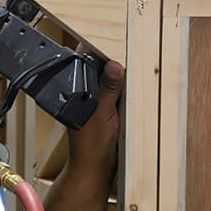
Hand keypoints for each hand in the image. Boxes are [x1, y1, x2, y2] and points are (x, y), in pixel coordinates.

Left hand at [66, 56, 124, 184]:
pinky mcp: (106, 111)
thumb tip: (114, 65)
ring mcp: (96, 102)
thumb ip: (108, 89)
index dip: (100, 49)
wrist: (95, 169)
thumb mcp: (103, 113)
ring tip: (133, 70)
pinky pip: (116, 94)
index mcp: (78, 90)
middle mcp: (85, 93)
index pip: (86, 60)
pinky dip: (124, 91)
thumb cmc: (92, 145)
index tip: (116, 41)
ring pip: (109, 80)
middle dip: (114, 62)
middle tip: (130, 54)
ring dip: (120, 77)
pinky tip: (132, 89)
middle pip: (100, 68)